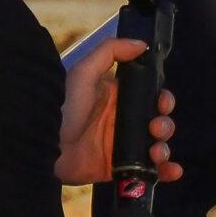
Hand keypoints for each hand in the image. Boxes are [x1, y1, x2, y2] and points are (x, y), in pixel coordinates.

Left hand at [54, 33, 180, 187]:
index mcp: (117, 98)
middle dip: (164, 125)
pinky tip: (171, 171)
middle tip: (155, 128)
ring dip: (164, 148)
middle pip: (157, 122)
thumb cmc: (62, 106)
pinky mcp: (118, 168)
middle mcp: (121, 122)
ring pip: (156, 146)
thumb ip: (110, 52)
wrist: (44, 144)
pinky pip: (148, 172)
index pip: (150, 97)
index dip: (162, 100)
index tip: (161, 104)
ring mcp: (120, 146)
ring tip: (156, 151)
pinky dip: (165, 171)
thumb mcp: (84, 72)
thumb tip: (141, 44)